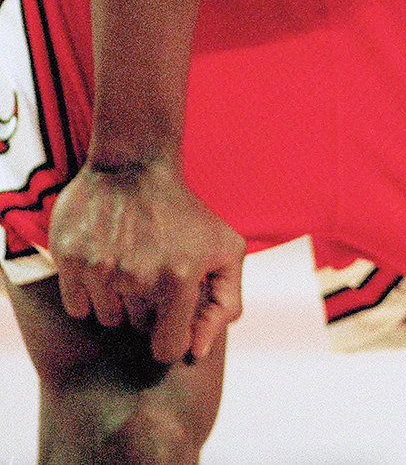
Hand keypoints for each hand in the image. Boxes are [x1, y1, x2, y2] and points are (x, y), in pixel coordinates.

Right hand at [48, 156, 245, 364]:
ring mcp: (100, 268)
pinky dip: (89, 292)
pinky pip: (77, 307)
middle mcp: (138, 278)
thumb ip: (226, 303)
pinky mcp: (70, 258)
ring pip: (107, 319)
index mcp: (179, 279)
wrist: (136, 164)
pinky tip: (104, 259)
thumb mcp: (226, 249)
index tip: (171, 310)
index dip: (172, 333)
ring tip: (129, 261)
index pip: (168, 349)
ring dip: (118, 299)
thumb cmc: (184, 212)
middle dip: (147, 307)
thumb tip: (199, 351)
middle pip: (137, 329)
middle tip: (151, 268)